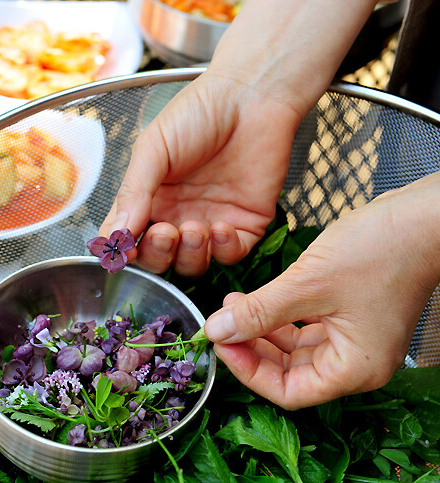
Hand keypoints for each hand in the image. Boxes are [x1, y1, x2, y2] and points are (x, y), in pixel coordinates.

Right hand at [100, 71, 300, 275]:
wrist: (250, 96)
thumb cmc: (197, 113)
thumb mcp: (153, 148)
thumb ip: (133, 193)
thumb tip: (114, 234)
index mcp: (150, 198)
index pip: (128, 237)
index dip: (122, 250)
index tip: (122, 250)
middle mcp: (177, 215)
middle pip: (158, 259)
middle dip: (157, 254)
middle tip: (164, 233)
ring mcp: (210, 222)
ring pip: (192, 264)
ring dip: (189, 255)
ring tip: (193, 228)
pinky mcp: (245, 225)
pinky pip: (230, 256)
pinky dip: (223, 250)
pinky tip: (221, 227)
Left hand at [203, 172, 439, 409]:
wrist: (423, 216)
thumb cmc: (380, 251)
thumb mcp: (307, 284)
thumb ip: (258, 312)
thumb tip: (217, 331)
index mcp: (354, 369)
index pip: (288, 392)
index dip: (248, 372)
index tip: (220, 344)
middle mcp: (356, 361)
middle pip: (289, 372)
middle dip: (251, 348)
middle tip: (220, 324)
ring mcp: (354, 337)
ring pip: (294, 348)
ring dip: (260, 329)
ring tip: (231, 304)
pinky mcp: (350, 314)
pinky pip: (305, 326)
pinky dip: (278, 315)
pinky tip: (253, 297)